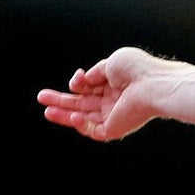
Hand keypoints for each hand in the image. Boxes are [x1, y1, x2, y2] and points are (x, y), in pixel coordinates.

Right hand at [37, 47, 161, 140]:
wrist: (153, 85)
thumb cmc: (138, 70)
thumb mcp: (111, 63)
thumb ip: (95, 72)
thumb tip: (83, 80)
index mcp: (115, 85)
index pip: (89, 88)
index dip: (78, 83)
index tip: (79, 77)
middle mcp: (114, 102)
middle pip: (82, 104)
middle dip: (61, 100)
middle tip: (41, 97)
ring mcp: (114, 116)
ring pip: (83, 118)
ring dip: (64, 114)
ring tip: (46, 110)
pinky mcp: (115, 128)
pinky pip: (93, 130)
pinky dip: (80, 124)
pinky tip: (72, 115)